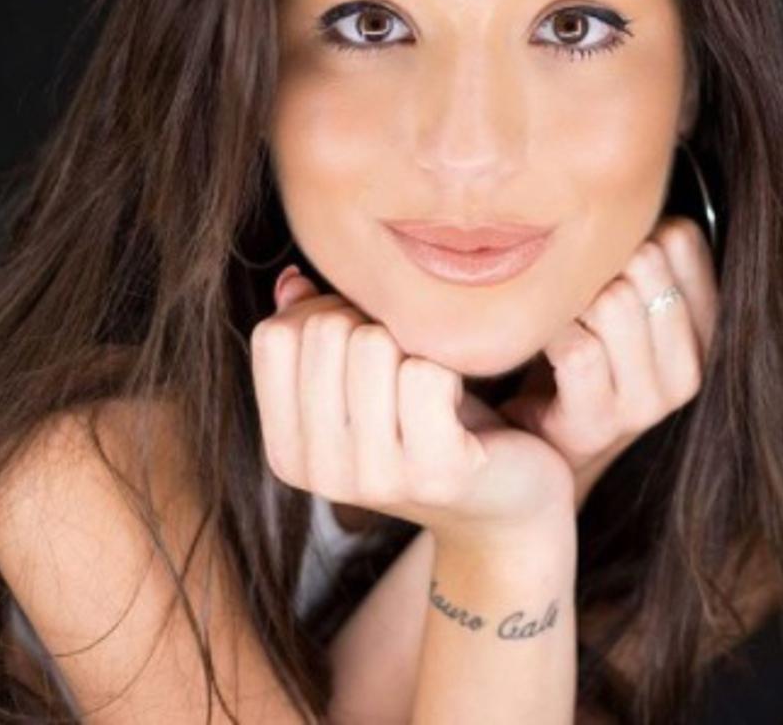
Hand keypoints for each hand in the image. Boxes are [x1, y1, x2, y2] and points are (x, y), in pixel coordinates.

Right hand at [248, 267, 575, 550]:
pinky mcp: (435, 473)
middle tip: (408, 362)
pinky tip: (459, 402)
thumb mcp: (363, 379)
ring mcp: (374, 478)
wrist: (508, 501)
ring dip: (414, 346)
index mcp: (286, 449)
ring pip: (373, 343)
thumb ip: (315, 331)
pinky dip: (450, 367)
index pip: (274, 334)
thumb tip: (292, 281)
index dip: (326, 313)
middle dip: (374, 324)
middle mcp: (318, 472)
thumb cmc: (431, 423)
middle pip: (325, 329)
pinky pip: (426, 371)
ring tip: (432, 385)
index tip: (366, 338)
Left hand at [494, 215, 718, 509]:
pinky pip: (576, 347)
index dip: (629, 234)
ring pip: (613, 300)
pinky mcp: (600, 423)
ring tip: (553, 317)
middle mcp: (691, 368)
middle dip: (594, 264)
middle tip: (568, 289)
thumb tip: (634, 171)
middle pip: (645, 263)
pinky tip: (536, 342)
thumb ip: (640, 251)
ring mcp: (648, 402)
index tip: (599, 257)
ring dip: (568, 299)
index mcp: (706, 329)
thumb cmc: (578, 351)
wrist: (541, 445)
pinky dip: (546, 333)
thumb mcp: (623, 301)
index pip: (683, 238)